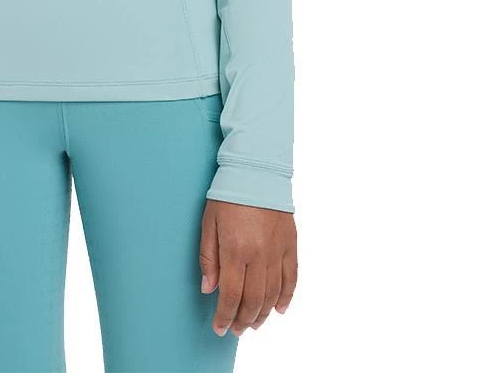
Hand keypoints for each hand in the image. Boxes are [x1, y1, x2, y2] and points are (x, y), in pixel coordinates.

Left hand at [199, 199, 296, 335]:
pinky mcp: (291, 245)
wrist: (257, 170)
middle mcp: (258, 255)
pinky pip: (291, 278)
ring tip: (253, 324)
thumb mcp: (208, 223)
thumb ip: (208, 258)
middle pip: (253, 300)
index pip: (230, 295)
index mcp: (235, 250)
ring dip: (263, 314)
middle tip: (235, 329)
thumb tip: (208, 289)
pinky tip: (280, 309)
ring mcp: (277, 251)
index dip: (224, 316)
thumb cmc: (228, 194)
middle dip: (242, 320)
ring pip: (273, 295)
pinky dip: (286, 297)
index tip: (219, 328)